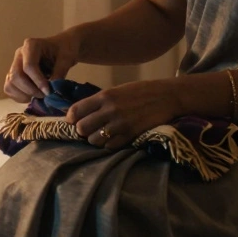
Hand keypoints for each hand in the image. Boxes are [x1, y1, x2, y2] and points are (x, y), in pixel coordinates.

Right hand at [4, 33, 79, 101]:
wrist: (62, 48)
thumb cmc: (65, 50)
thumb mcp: (66, 59)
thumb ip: (59, 74)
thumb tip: (51, 91)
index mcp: (31, 45)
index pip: (29, 66)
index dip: (38, 81)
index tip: (48, 91)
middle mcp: (19, 54)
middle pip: (16, 76)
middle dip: (30, 90)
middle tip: (44, 95)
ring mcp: (15, 64)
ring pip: (10, 83)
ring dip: (24, 94)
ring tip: (39, 95)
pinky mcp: (14, 74)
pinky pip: (9, 88)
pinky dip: (19, 96)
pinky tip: (32, 96)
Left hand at [65, 79, 179, 149]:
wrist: (166, 96)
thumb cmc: (141, 92)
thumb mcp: (118, 90)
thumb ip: (100, 102)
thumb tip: (79, 113)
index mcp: (105, 96)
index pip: (76, 110)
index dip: (70, 118)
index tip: (72, 121)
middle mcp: (109, 110)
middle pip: (82, 128)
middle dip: (82, 130)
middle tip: (89, 129)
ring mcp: (120, 124)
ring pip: (94, 140)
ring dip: (95, 139)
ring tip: (102, 134)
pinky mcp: (130, 135)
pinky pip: (110, 146)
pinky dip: (109, 144)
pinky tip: (114, 138)